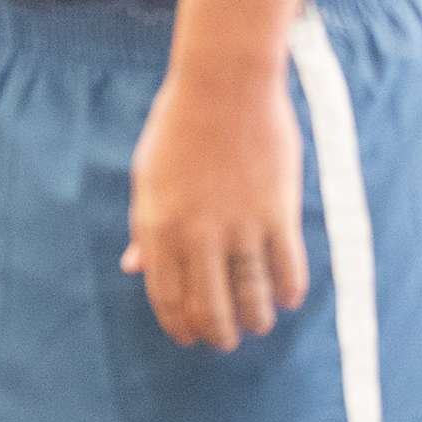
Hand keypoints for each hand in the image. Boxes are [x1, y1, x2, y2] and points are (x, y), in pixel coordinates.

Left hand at [124, 64, 309, 351]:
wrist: (225, 82)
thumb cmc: (181, 125)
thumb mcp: (149, 175)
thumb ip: (144, 227)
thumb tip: (133, 268)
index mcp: (157, 225)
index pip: (167, 297)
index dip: (179, 325)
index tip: (190, 337)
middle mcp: (196, 233)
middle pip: (209, 308)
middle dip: (218, 333)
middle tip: (227, 340)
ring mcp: (238, 224)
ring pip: (251, 297)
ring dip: (255, 320)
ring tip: (259, 324)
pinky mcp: (277, 211)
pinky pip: (286, 269)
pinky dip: (288, 291)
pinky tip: (288, 297)